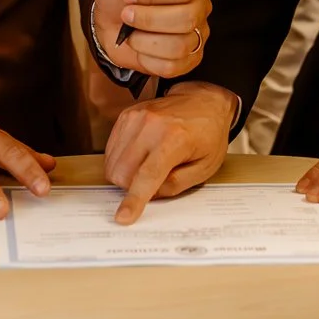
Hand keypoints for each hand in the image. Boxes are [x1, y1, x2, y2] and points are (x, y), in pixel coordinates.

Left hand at [92, 0, 210, 77]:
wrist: (109, 20)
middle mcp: (199, 7)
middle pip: (186, 18)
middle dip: (148, 19)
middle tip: (127, 15)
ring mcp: (197, 35)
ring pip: (180, 45)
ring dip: (144, 40)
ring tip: (131, 33)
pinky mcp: (188, 60)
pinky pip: (173, 67)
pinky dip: (148, 58)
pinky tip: (141, 47)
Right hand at [104, 82, 237, 223]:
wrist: (203, 101)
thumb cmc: (207, 134)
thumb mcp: (204, 167)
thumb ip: (176, 185)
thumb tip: (150, 195)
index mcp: (174, 139)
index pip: (147, 176)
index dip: (134, 200)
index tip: (123, 217)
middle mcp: (150, 125)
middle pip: (123, 172)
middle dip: (133, 187)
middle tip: (153, 181)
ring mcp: (135, 118)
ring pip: (112, 163)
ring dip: (126, 174)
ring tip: (148, 165)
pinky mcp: (126, 116)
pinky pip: (111, 150)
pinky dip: (121, 160)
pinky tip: (139, 155)